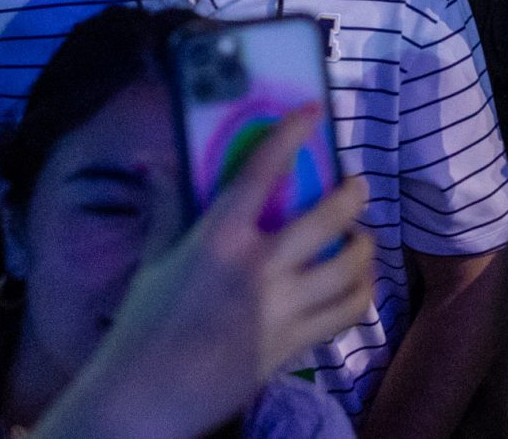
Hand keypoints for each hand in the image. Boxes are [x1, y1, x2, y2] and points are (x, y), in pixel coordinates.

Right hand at [40, 109, 372, 438]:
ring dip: (364, 246)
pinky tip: (357, 282)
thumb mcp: (154, 259)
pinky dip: (361, 292)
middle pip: (328, 218)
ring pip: (349, 267)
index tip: (314, 112)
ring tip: (361, 237)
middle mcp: (258, 268)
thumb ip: (166, 207)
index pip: (262, 171)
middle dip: (353, 196)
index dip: (292, 134)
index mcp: (218, 238)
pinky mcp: (293, 344)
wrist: (145, 397)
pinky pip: (347, 312)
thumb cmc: (143, 325)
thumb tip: (155, 162)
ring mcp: (281, 308)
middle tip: (358, 186)